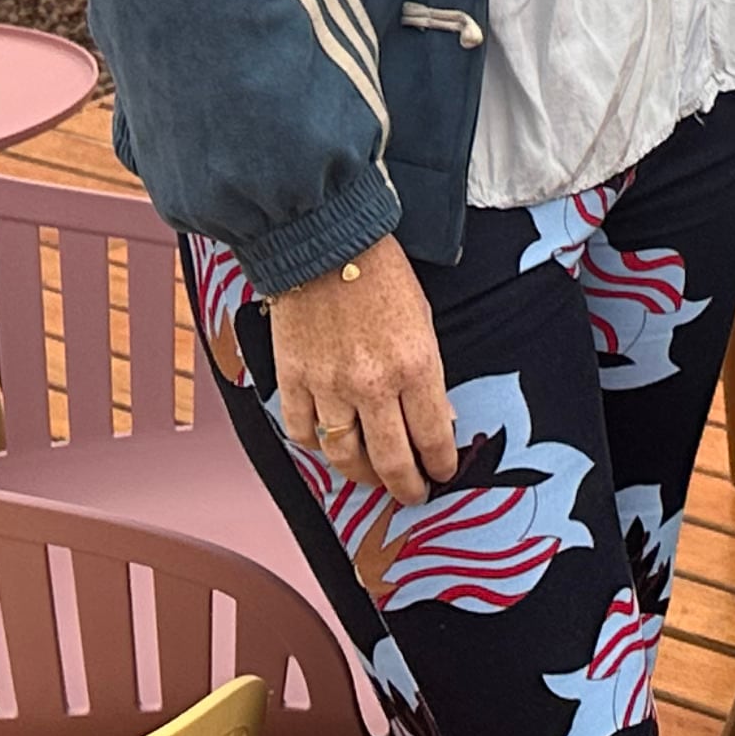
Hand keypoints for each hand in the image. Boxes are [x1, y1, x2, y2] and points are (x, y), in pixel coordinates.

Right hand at [264, 240, 454, 507]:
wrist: (325, 240)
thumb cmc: (380, 273)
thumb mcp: (423, 321)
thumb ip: (426, 374)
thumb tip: (435, 419)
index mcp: (416, 365)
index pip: (433, 437)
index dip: (438, 465)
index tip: (441, 474)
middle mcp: (373, 384)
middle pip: (390, 461)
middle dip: (405, 486)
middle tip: (411, 495)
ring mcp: (329, 385)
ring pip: (344, 455)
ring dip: (360, 474)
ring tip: (370, 477)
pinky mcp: (294, 379)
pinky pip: (302, 431)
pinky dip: (315, 442)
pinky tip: (327, 442)